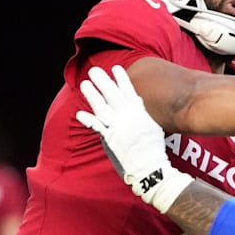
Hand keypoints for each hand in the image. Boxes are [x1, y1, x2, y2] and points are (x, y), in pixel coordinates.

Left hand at [76, 65, 192, 211]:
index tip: (116, 68)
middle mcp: (128, 117)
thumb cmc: (154, 148)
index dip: (122, 79)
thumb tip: (136, 99)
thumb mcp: (152, 125)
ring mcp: (118, 127)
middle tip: (94, 70)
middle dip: (103, 82)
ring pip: (102, 107)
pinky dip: (89, 120)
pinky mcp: (111, 139)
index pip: (129, 92)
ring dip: (93, 95)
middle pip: (113, 96)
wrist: (150, 167)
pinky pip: (97, 127)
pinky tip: (80, 113)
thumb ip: (141, 111)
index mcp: (139, 113)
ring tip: (85, 84)